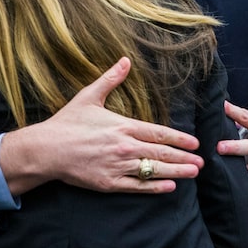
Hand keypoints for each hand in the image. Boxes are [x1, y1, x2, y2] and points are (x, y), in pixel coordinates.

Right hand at [0, 57, 203, 195]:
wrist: (46, 150)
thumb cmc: (68, 122)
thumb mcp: (89, 96)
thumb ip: (110, 79)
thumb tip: (125, 60)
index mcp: (123, 126)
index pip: (158, 133)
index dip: (179, 139)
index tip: (194, 143)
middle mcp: (125, 146)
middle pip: (161, 153)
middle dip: (183, 157)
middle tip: (201, 162)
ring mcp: (118, 166)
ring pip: (153, 170)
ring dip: (176, 172)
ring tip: (193, 173)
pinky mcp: (109, 183)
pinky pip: (137, 186)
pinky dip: (155, 187)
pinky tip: (169, 188)